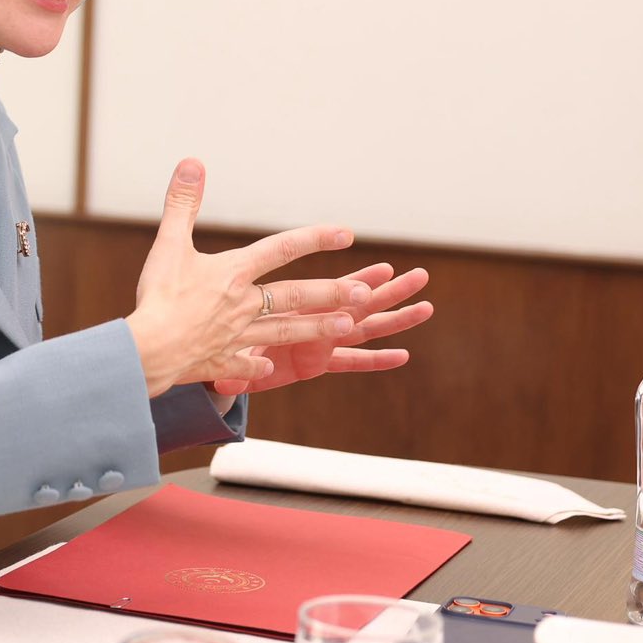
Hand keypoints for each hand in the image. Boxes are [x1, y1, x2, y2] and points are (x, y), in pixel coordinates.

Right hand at [124, 159, 363, 396]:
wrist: (149, 351)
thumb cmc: (158, 295)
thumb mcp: (168, 243)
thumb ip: (183, 202)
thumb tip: (192, 162)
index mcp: (234, 274)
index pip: (282, 249)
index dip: (314, 238)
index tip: (346, 234)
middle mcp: (244, 305)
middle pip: (295, 296)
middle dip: (332, 293)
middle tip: (365, 292)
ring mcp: (236, 336)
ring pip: (285, 332)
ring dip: (318, 329)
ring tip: (349, 328)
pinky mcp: (221, 361)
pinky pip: (244, 363)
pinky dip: (256, 364)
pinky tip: (268, 365)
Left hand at [208, 263, 434, 396]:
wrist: (216, 360)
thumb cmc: (217, 335)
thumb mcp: (224, 329)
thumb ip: (232, 343)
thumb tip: (222, 373)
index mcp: (297, 306)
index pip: (333, 291)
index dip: (358, 281)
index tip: (383, 269)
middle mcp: (312, 321)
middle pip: (359, 305)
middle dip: (389, 293)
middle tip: (420, 277)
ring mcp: (319, 342)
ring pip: (364, 328)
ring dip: (393, 318)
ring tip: (426, 307)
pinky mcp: (318, 363)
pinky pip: (352, 361)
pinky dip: (376, 360)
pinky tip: (402, 356)